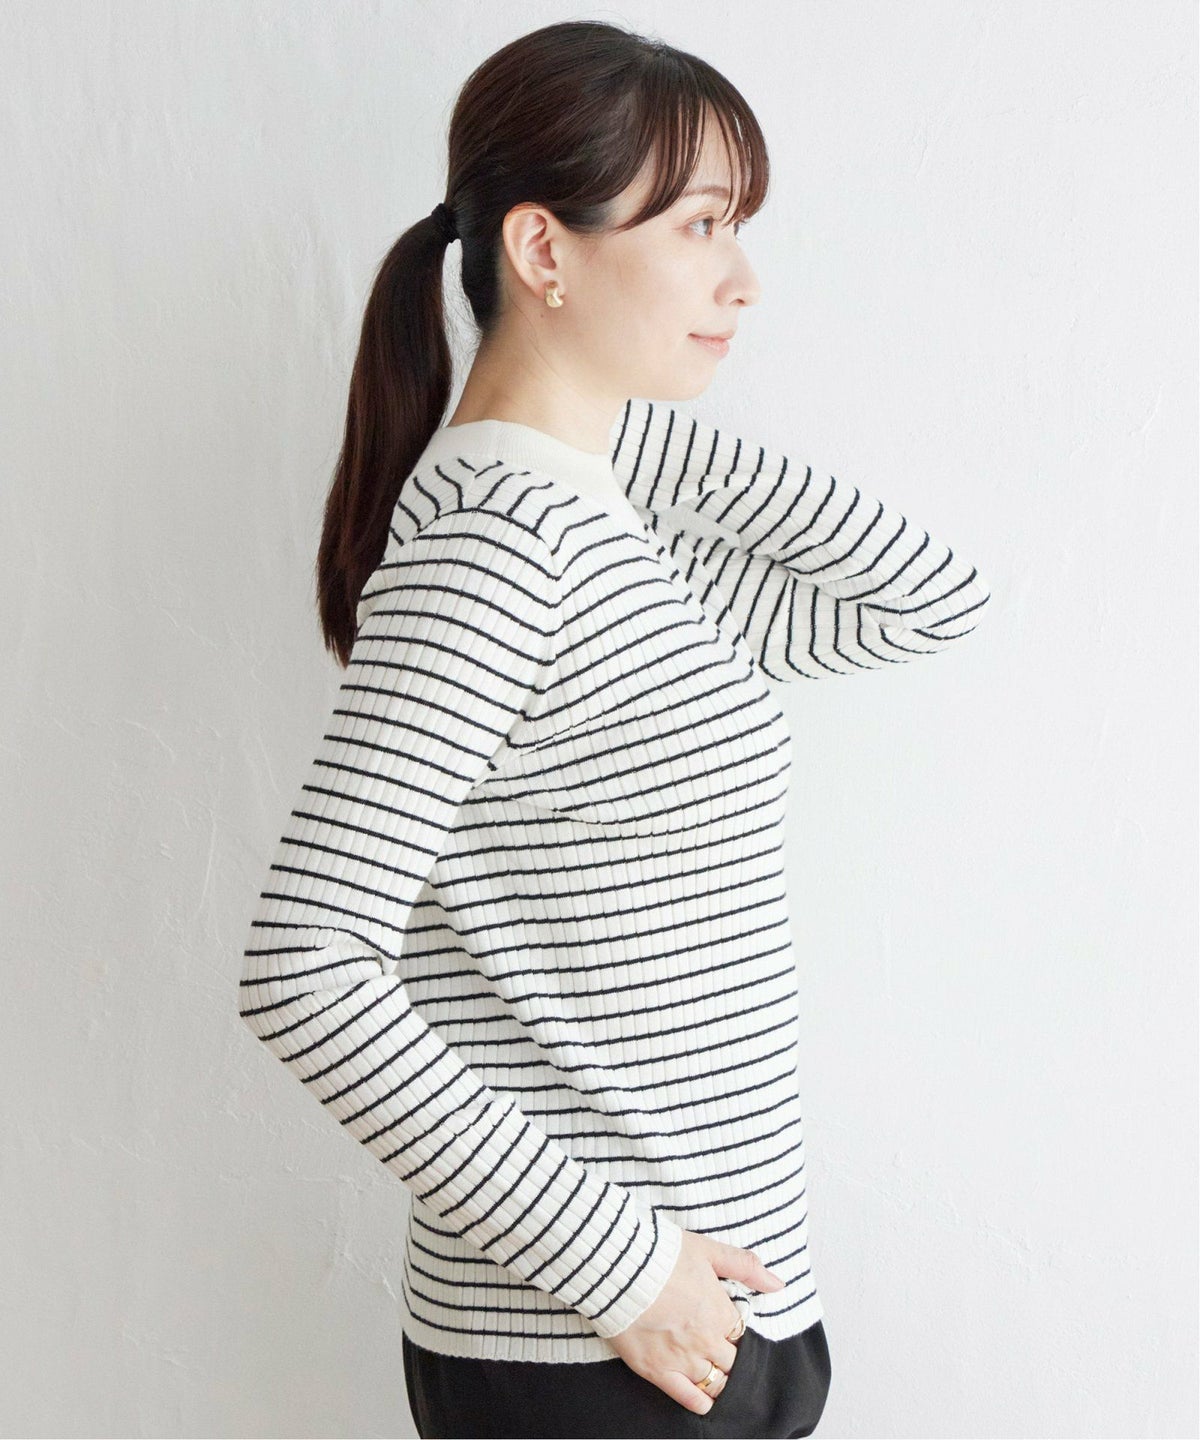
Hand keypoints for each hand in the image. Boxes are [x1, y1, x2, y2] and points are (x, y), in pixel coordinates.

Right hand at [604, 1229, 785, 1414]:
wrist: (619, 1267)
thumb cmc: (662, 1254)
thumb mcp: (708, 1250)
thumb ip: (744, 1267)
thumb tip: (778, 1284)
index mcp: (720, 1312)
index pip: (740, 1334)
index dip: (734, 1331)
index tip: (725, 1326)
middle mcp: (706, 1341)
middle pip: (731, 1361)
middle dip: (729, 1356)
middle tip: (720, 1350)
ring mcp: (683, 1360)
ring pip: (716, 1383)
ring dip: (719, 1380)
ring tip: (715, 1374)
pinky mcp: (657, 1371)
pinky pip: (689, 1399)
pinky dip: (702, 1403)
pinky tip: (705, 1401)